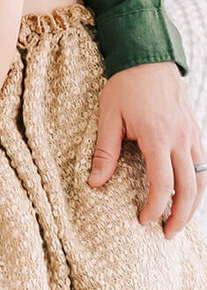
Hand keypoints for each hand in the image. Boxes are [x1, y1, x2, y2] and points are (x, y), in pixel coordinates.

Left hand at [89, 61, 205, 235]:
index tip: (143, 219)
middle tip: (167, 233)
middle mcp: (180, 139)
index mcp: (157, 137)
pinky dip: (201, 183)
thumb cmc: (125, 85)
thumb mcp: (109, 116)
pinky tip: (189, 194)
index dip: (155, 207)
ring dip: (195, 204)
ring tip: (181, 221)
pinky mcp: (195, 130)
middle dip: (180, 215)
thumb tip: (94, 183)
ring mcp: (192, 134)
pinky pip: (205, 164)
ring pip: (203, 178)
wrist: (148, 56)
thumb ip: (104, 151)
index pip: (163, 184)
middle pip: (190, 188)